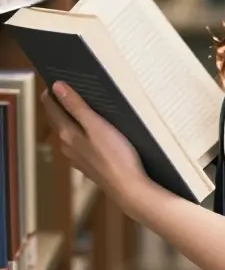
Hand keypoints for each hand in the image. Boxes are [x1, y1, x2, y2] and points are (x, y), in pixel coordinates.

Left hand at [41, 82, 149, 213]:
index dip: (51, 94)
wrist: (128, 187)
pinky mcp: (90, 166)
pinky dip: (81, 134)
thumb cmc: (115, 155)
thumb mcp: (96, 125)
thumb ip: (76, 106)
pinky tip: (91, 133)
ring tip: (78, 108)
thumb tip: (57, 87)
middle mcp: (68, 147)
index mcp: (67, 134)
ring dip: (70, 120)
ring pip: (69, 134)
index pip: (52, 109)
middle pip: (59, 121)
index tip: (53, 81)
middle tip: (65, 90)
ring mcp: (78, 158)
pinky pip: (80, 144)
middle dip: (59, 106)